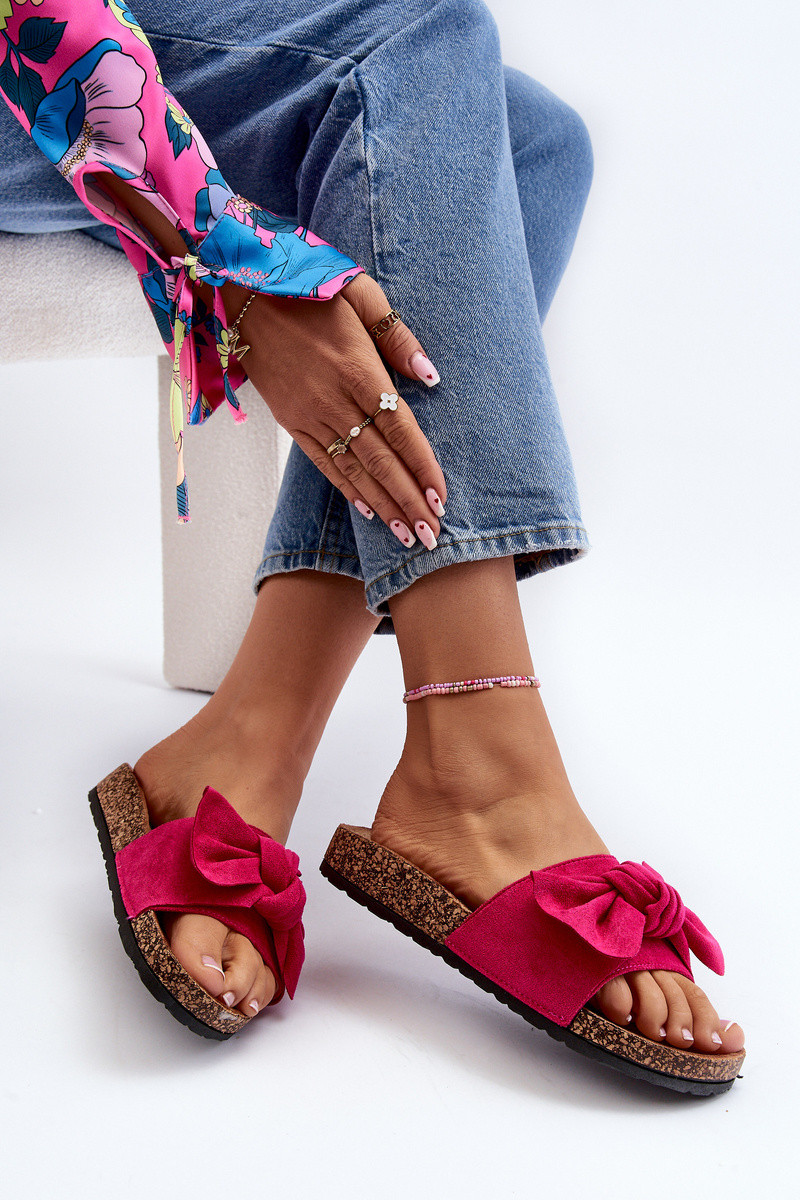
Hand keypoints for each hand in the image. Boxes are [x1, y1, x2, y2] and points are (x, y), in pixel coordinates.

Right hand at [224, 273, 446, 547]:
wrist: (241, 290)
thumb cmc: (307, 286)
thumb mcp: (359, 292)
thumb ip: (396, 335)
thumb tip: (429, 375)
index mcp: (358, 369)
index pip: (400, 428)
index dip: (422, 466)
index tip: (441, 497)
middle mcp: (335, 399)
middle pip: (381, 460)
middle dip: (409, 501)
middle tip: (432, 536)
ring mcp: (310, 414)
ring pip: (354, 470)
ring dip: (384, 506)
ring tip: (408, 537)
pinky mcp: (290, 421)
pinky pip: (323, 463)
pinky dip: (348, 490)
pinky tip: (370, 512)